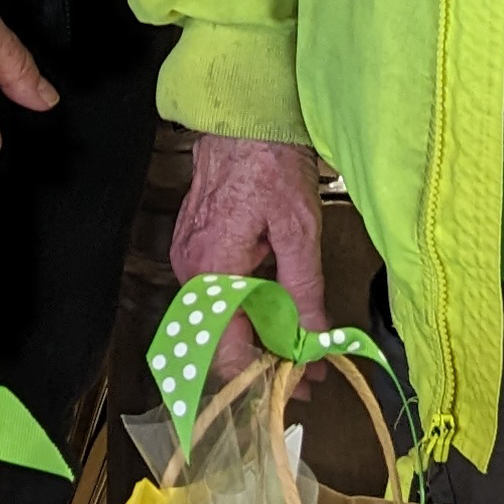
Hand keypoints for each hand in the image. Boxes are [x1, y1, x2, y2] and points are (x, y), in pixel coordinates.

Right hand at [171, 132, 328, 371]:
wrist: (242, 116)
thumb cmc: (270, 162)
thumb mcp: (299, 229)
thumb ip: (304, 290)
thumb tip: (314, 340)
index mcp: (213, 271)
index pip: (228, 349)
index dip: (264, 375)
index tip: (301, 387)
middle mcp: (191, 271)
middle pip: (222, 338)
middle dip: (265, 360)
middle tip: (308, 372)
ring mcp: (188, 257)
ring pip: (219, 317)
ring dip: (257, 335)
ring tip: (299, 347)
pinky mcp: (194, 245)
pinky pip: (217, 293)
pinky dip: (246, 309)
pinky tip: (275, 312)